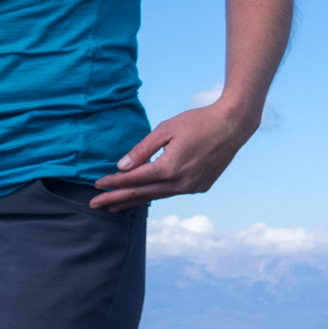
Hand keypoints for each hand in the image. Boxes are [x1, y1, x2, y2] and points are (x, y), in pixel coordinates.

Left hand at [90, 102, 258, 210]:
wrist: (233, 125)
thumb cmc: (197, 122)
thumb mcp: (165, 129)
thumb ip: (142, 150)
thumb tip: (122, 167)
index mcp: (170, 168)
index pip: (133, 180)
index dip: (113, 184)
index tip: (96, 186)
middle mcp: (181, 183)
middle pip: (141, 195)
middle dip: (116, 200)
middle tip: (94, 205)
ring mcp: (192, 188)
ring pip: (157, 197)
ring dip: (134, 202)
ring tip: (114, 207)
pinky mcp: (201, 187)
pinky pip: (171, 193)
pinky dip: (154, 195)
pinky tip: (142, 197)